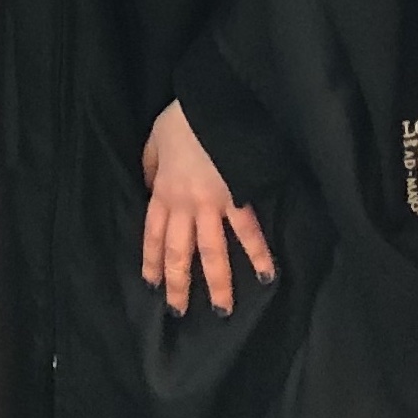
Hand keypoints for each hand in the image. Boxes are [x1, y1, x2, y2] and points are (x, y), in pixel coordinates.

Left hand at [141, 99, 274, 316]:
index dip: (152, 262)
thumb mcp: (154, 140)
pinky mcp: (237, 196)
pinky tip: (267, 274)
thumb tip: (150, 184)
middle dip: (179, 284)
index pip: (153, 235)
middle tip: (180, 312)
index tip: (152, 286)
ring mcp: (211, 204)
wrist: (211, 106)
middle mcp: (184, 206)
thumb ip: (151, 166)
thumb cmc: (182, 120)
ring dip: (217, 283)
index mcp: (163, 192)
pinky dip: (258, 252)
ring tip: (223, 310)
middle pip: (179, 252)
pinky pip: (247, 229)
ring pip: (211, 251)